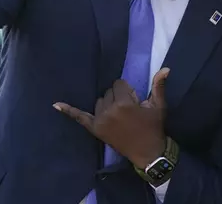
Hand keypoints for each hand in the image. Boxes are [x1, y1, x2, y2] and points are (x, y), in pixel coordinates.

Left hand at [54, 68, 169, 168]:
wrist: (148, 153)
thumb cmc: (153, 127)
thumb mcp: (158, 106)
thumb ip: (158, 86)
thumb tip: (165, 68)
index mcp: (124, 103)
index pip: (119, 83)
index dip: (128, 91)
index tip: (136, 101)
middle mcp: (109, 110)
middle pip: (108, 91)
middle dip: (118, 96)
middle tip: (129, 110)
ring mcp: (100, 120)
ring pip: (99, 101)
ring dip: (107, 104)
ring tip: (119, 115)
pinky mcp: (94, 129)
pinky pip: (79, 117)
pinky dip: (68, 111)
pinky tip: (56, 105)